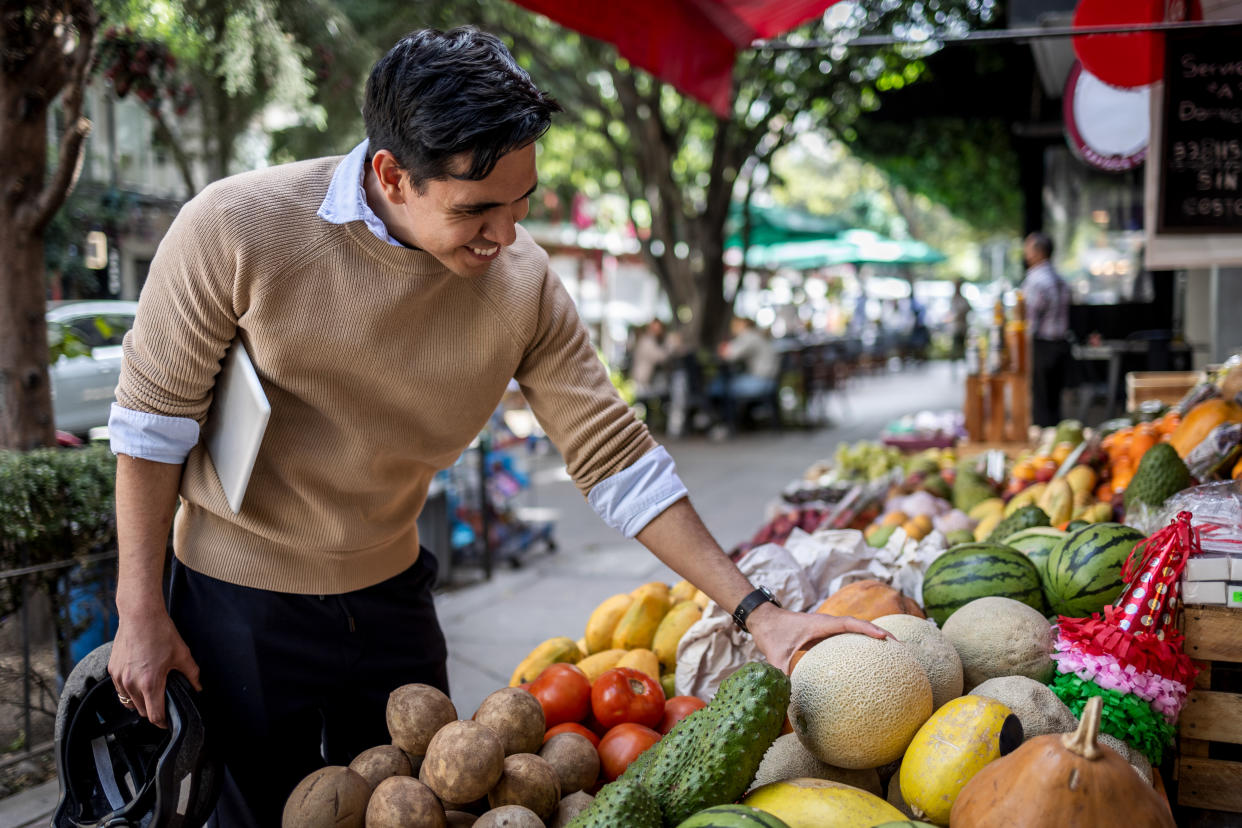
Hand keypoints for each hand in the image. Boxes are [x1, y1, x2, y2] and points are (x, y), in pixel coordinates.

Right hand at [108, 603, 200, 727]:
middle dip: (153, 711)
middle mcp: (131, 684)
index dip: (163, 722)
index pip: (154, 715)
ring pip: (129, 702)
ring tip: (152, 693)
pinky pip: (120, 690)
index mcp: (150, 683)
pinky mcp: (112, 670)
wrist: (140, 615)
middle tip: (163, 704)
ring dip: (140, 702)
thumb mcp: (182, 654)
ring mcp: (119, 678)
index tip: (168, 722)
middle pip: (141, 711)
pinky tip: (139, 681)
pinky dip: (129, 691)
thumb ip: (191, 675)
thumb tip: (198, 688)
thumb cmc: (161, 633)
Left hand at [745, 603, 890, 673]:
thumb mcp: (775, 657)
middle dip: (881, 634)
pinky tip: (868, 661)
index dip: (868, 629)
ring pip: (857, 629)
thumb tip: (789, 701)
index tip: (885, 639)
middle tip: (901, 649)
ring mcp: (828, 627)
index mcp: (820, 625)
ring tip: (894, 655)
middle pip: (860, 625)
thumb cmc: (771, 634)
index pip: (849, 624)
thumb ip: (782, 677)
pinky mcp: (826, 633)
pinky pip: (849, 636)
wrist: (763, 619)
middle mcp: (828, 623)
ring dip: (874, 637)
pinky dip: (862, 643)